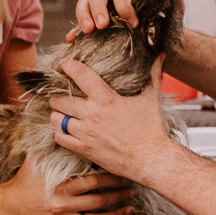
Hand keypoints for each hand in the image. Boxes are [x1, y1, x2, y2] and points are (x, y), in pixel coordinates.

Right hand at [0, 158, 135, 214]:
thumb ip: (55, 147)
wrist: (9, 205)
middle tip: (133, 191)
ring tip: (130, 209)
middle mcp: (61, 205)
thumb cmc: (25, 179)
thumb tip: (70, 129)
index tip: (124, 175)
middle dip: (119, 196)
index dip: (112, 179)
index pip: (93, 181)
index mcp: (60, 185)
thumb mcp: (37, 159)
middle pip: (98, 201)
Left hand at [48, 55, 176, 182]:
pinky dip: (60, 133)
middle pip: (59, 99)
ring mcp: (86, 133)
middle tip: (62, 94)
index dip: (68, 66)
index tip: (65, 65)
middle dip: (58, 94)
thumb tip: (159, 56)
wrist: (150, 158)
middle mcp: (92, 114)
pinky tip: (67, 130)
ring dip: (57, 114)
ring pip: (56, 119)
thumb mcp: (150, 98)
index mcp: (105, 99)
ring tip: (63, 112)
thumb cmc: (151, 129)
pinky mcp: (84, 149)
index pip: (79, 75)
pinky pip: (60, 138)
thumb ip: (152, 74)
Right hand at [67, 0, 186, 41]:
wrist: (165, 45)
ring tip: (88, 32)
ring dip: (83, 16)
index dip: (124, 5)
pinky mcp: (95, 29)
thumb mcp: (174, 4)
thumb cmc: (168, 22)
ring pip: (84, 5)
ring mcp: (102, 13)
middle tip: (102, 26)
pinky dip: (74, 32)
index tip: (133, 23)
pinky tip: (73, 39)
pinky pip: (80, 26)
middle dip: (98, 8)